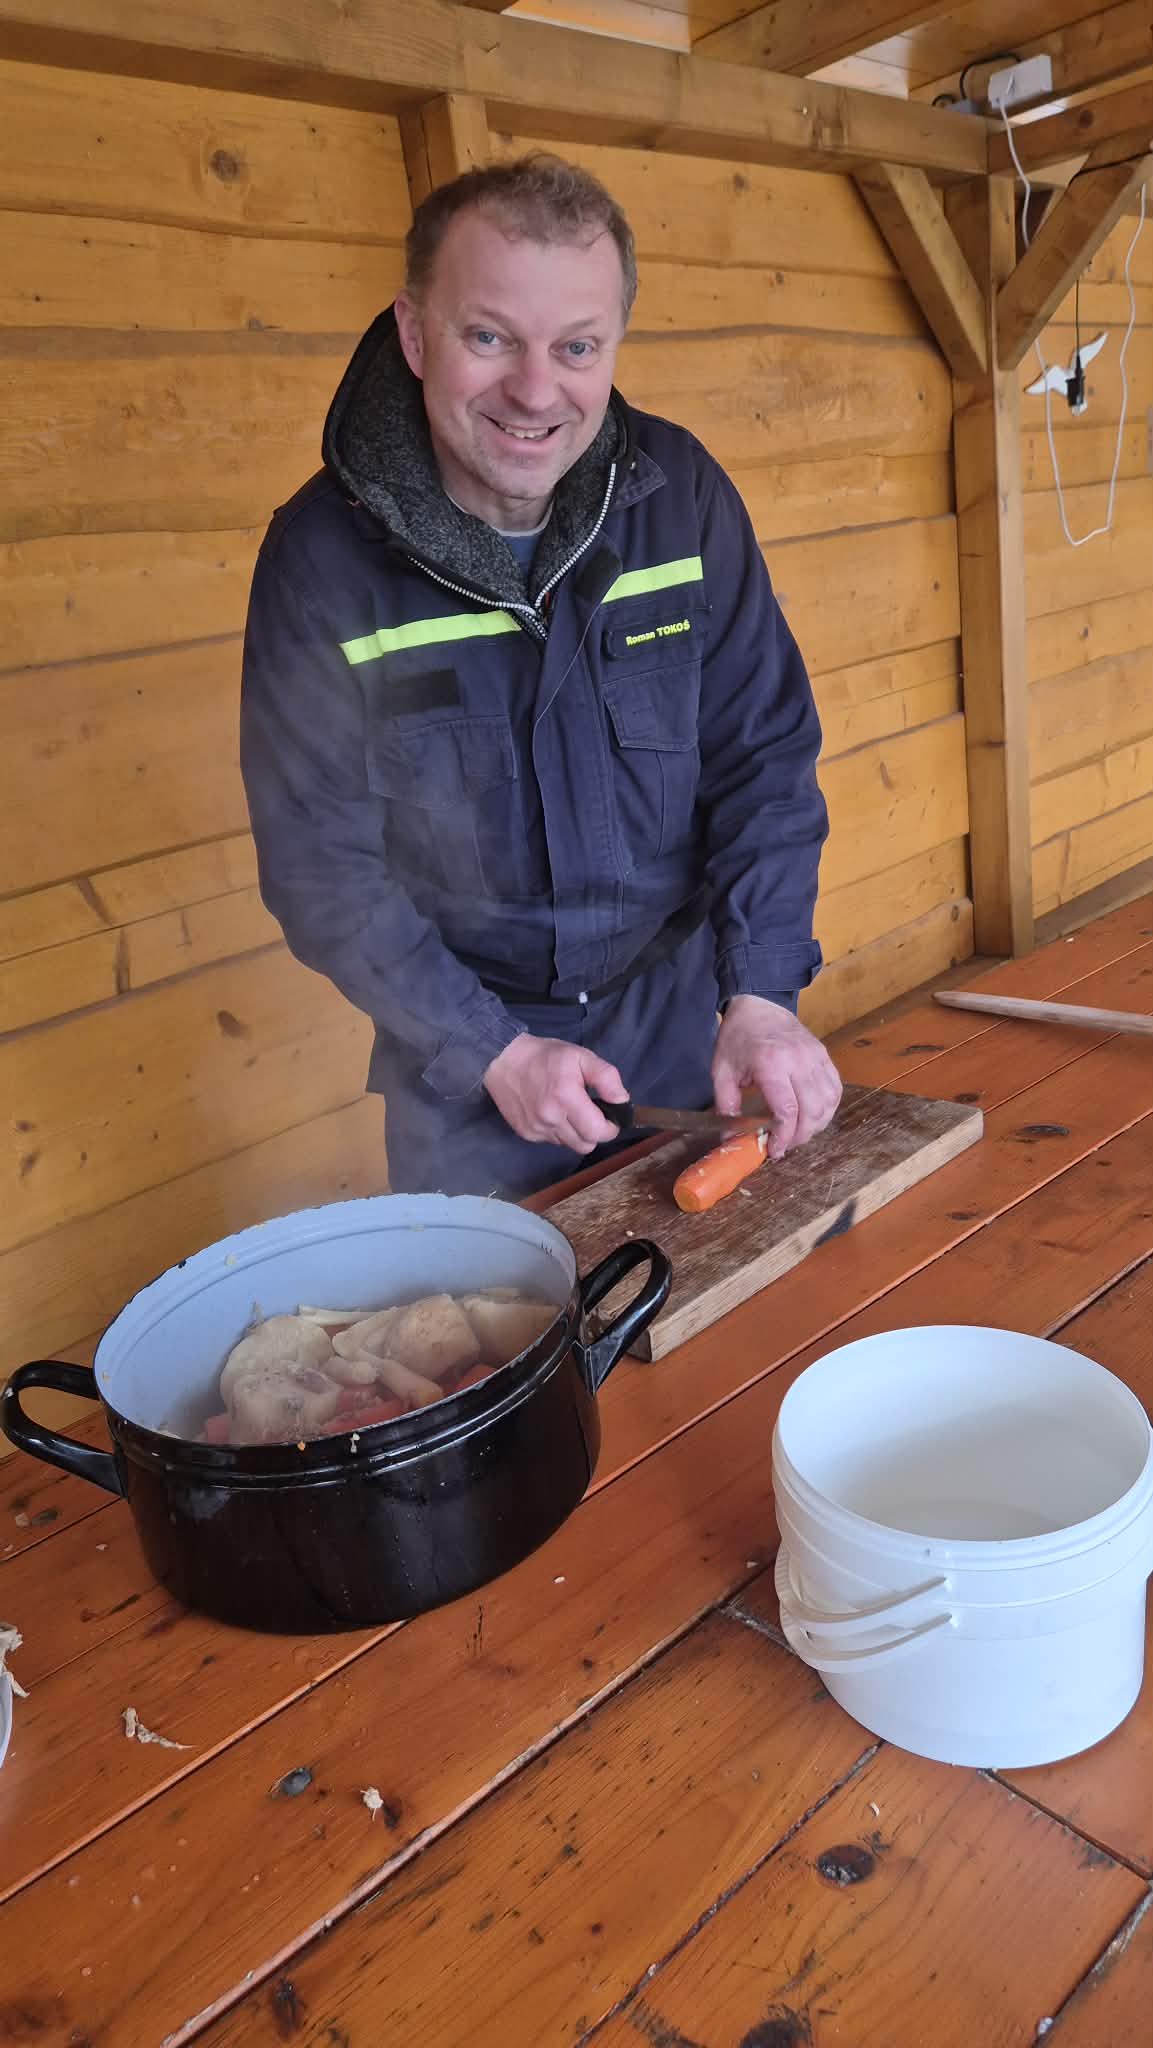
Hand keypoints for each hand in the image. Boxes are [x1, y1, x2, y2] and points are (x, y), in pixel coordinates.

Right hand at [483, 1035, 628, 1153]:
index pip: (598, 1133)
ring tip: (570, 1110)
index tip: (609, 1115)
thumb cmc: (545, 1057)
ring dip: (576, 1133)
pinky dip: (558, 1131)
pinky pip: (552, 1141)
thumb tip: (622, 1101)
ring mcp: (536, 1129)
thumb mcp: (581, 1056)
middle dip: (595, 1132)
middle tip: (592, 1113)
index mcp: (566, 1098)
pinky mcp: (526, 1133)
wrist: (503, 1060)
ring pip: (569, 1145)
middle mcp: (550, 1118)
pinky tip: (553, 1113)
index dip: (610, 1127)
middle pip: (586, 1145)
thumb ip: (606, 1077)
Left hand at [713, 996, 841, 1160]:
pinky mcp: (824, 1055)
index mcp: (771, 1064)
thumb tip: (730, 1138)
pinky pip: (835, 1089)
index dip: (784, 1137)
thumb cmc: (738, 1037)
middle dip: (800, 1136)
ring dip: (816, 1125)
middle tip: (785, 1144)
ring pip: (828, 1102)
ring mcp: (815, 1057)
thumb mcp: (721, 1070)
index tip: (774, 1149)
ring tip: (798, 1132)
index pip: (787, 1110)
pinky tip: (813, 1116)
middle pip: (812, 1111)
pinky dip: (827, 1108)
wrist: (758, 1004)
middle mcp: (798, 1061)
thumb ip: (726, 1106)